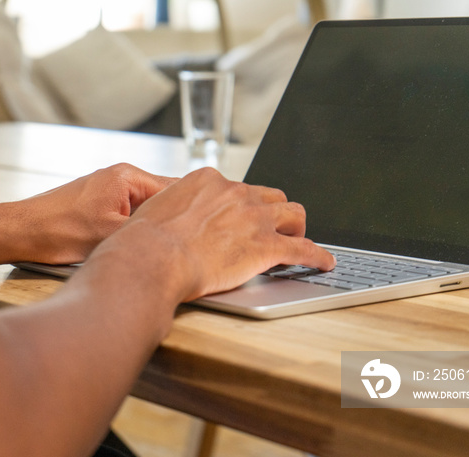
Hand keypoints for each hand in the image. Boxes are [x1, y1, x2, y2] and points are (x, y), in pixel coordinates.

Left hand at [0, 163, 175, 266]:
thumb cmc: (57, 231)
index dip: (189, 212)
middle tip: (182, 246)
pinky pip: (128, 214)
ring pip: (145, 209)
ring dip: (150, 227)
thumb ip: (148, 231)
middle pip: (162, 199)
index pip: (175, 190)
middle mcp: (120, 177)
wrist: (20, 232)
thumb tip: (177, 235)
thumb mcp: (111, 235)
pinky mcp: (99, 203)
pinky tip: (132, 246)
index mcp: (128, 177)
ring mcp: (109, 189)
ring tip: (156, 248)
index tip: (201, 232)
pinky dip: (133, 229)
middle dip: (170, 221)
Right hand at [104, 167, 335, 301]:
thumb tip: (166, 217)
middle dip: (274, 213)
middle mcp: (235, 193)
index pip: (238, 188)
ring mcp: (254, 218)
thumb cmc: (144, 241)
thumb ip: (172, 208)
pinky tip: (324, 262)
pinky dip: (317, 256)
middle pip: (270, 197)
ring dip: (297, 228)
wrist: (152, 258)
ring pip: (293, 215)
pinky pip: (303, 249)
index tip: (243, 216)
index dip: (244, 205)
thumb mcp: (154, 210)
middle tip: (273, 228)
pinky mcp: (266, 247)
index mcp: (208, 181)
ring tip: (300, 240)